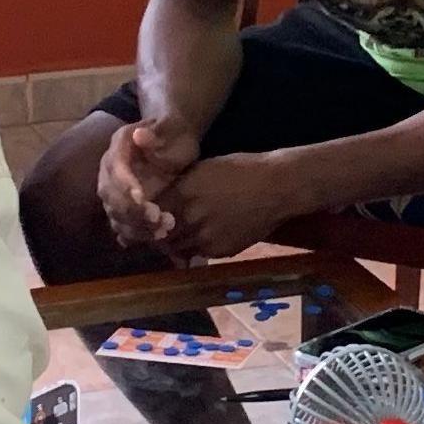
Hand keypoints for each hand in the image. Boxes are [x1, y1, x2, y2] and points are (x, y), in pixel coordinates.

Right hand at [100, 119, 198, 251]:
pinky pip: (122, 224)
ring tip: (163, 230)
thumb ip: (157, 132)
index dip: (124, 184)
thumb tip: (139, 135)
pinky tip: (155, 237)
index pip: (114, 167)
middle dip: (131, 210)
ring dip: (136, 227)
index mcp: (120, 146)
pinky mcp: (124, 206)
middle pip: (110, 195)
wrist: (174, 141)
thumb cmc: (174, 131)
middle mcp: (111, 169)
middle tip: (158, 218)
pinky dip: (136, 234)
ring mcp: (116, 189)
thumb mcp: (171, 126)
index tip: (142, 198)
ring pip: (115, 214)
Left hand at [157, 151, 305, 261]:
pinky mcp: (221, 251)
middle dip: (158, 234)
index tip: (147, 217)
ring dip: (175, 244)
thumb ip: (179, 186)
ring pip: (177, 249)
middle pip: (160, 236)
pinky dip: (194, 249)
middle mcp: (190, 218)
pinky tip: (200, 239)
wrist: (277, 187)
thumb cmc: (240, 169)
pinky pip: (198, 254)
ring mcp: (206, 237)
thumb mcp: (203, 169)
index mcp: (183, 194)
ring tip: (179, 236)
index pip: (150, 214)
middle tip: (158, 231)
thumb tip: (159, 199)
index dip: (147, 218)